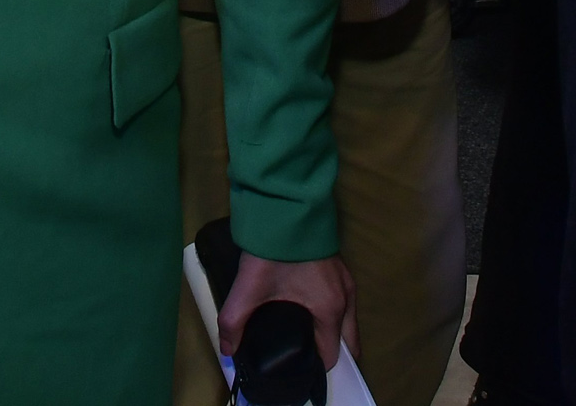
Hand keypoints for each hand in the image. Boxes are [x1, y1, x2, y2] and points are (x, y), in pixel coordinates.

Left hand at [220, 252, 356, 371]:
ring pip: (347, 319)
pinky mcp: (340, 266)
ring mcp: (346, 279)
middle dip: (329, 353)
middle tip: (302, 357)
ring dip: (333, 333)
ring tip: (305, 338)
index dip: (313, 368)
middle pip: (347, 341)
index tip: (295, 369)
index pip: (331, 355)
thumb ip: (234, 323)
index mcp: (330, 309)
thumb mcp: (248, 289)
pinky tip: (310, 311)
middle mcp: (346, 297)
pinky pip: (343, 301)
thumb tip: (228, 349)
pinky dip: (333, 313)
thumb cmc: (274, 251)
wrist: (287, 206)